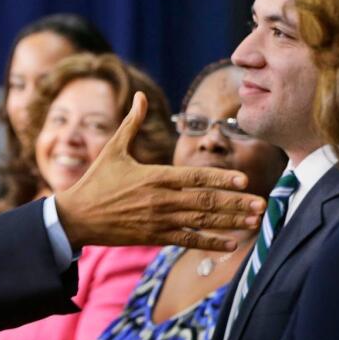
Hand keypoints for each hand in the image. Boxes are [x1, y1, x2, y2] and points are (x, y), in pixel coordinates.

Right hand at [55, 92, 266, 251]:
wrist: (76, 218)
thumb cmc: (96, 181)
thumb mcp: (114, 149)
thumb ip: (132, 123)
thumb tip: (139, 96)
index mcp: (155, 176)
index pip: (195, 176)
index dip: (220, 178)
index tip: (243, 180)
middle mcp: (161, 199)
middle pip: (206, 201)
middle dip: (236, 204)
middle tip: (261, 204)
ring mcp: (159, 220)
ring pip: (202, 221)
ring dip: (230, 222)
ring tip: (254, 221)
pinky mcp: (155, 237)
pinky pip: (189, 241)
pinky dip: (211, 242)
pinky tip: (231, 243)